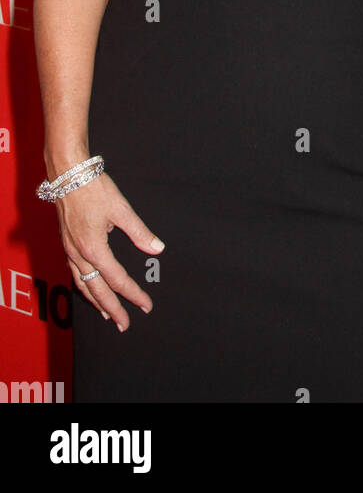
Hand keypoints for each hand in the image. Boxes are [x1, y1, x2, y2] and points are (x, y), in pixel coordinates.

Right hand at [56, 172, 164, 329]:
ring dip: (96, 301)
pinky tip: (89, 286)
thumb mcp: (121, 209)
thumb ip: (139, 232)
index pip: (118, 279)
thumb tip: (157, 248)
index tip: (146, 305)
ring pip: (83, 284)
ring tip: (106, 313)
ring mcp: (70, 251)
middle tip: (124, 324)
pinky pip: (75, 273)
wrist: (68, 175)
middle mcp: (79, 255)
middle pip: (97, 290)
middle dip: (112, 309)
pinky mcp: (67, 244)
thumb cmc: (94, 189)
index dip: (133, 294)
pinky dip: (84, 285)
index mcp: (94, 249)